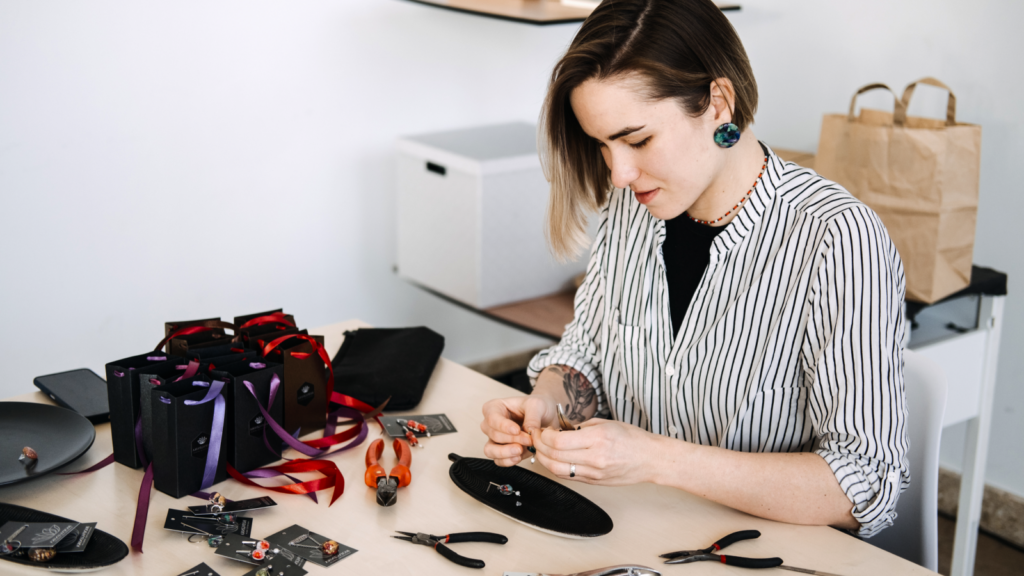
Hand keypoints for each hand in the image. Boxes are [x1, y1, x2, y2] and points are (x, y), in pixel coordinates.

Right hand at [481, 396, 556, 466]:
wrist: (545, 419)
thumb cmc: (537, 408)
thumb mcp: (537, 405)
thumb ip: (532, 416)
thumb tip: (527, 430)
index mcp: (494, 407)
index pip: (492, 418)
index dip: (503, 426)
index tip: (517, 430)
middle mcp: (491, 424)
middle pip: (494, 434)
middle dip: (512, 439)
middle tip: (529, 440)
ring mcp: (495, 439)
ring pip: (490, 450)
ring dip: (505, 452)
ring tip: (520, 450)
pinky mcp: (501, 452)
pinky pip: (498, 460)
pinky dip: (508, 460)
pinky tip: (519, 457)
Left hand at [531, 418, 662, 485]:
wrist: (651, 459)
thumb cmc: (633, 438)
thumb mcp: (606, 423)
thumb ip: (581, 426)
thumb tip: (559, 428)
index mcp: (598, 439)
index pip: (559, 441)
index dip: (544, 436)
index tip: (542, 430)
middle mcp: (595, 458)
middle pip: (554, 457)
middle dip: (539, 446)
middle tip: (536, 438)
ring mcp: (595, 473)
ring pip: (558, 470)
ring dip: (544, 459)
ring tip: (542, 449)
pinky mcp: (595, 482)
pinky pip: (569, 477)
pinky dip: (556, 468)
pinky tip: (554, 459)